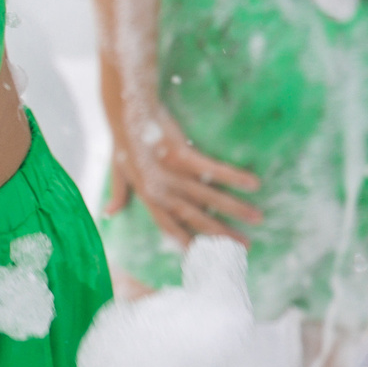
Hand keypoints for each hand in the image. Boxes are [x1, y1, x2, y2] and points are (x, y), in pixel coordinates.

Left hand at [106, 96, 261, 247]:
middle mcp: (159, 189)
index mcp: (146, 196)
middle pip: (195, 217)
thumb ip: (118, 193)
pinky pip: (212, 169)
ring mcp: (170, 172)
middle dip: (221, 233)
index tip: (206, 258)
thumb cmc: (124, 138)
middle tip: (246, 247)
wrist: (126, 108)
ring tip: (258, 218)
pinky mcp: (180, 153)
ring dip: (235, 208)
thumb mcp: (118, 169)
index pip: (168, 226)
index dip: (187, 243)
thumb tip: (109, 213)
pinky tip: (253, 184)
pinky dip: (233, 177)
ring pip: (208, 196)